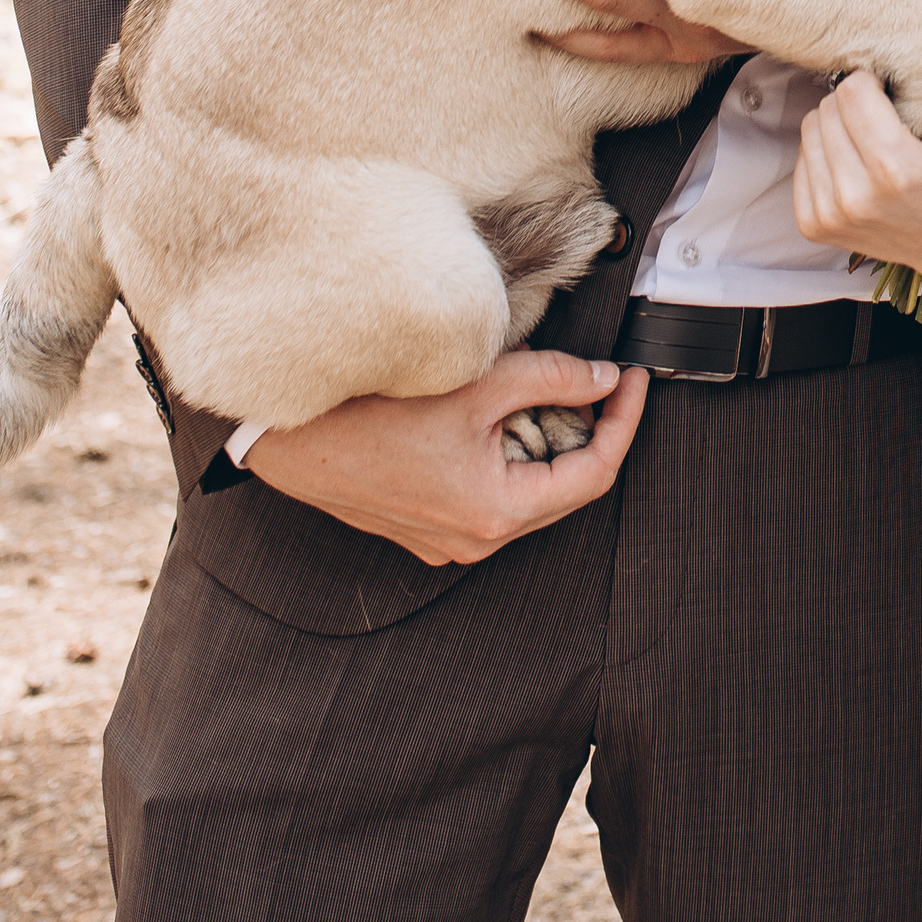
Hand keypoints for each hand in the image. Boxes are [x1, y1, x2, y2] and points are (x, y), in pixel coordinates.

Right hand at [246, 350, 648, 564]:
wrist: (288, 435)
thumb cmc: (371, 411)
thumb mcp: (479, 383)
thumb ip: (553, 379)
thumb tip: (602, 379)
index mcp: (497, 513)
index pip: (593, 473)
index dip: (623, 422)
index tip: (633, 383)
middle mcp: (475, 541)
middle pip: (562, 487)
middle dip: (586, 431)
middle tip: (597, 381)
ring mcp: (446, 542)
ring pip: (525, 492)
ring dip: (542, 442)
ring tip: (541, 391)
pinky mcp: (423, 531)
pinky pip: (488, 497)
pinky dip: (505, 456)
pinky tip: (494, 416)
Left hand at [793, 19, 921, 317]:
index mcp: (897, 170)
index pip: (851, 91)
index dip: (875, 83)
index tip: (898, 98)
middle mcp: (856, 198)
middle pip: (827, 108)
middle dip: (855, 104)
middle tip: (888, 122)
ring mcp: (830, 216)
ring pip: (809, 130)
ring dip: (838, 127)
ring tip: (875, 143)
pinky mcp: (813, 226)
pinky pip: (801, 160)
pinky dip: (827, 154)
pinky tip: (859, 166)